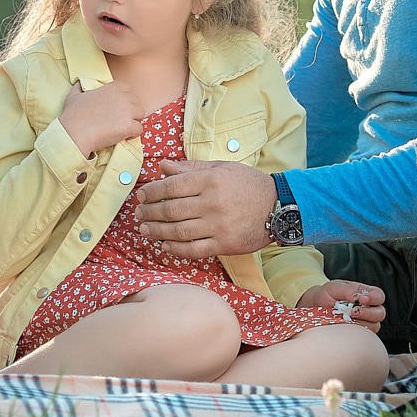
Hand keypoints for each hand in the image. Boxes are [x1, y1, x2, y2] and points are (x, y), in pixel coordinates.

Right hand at [58, 80, 144, 155]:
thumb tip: (79, 83)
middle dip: (130, 111)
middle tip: (119, 120)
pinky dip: (132, 134)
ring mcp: (127, 111)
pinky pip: (139, 129)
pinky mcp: (129, 126)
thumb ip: (79, 87)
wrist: (74, 133)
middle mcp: (123, 97)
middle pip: (136, 102)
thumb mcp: (74, 96)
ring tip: (121, 128)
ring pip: (140, 115)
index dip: (124, 100)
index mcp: (113, 87)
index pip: (128, 90)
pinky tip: (122, 136)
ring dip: (133, 121)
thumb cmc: (73, 116)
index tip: (116, 108)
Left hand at [134, 158, 274, 258]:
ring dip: (156, 231)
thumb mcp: (222, 168)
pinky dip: (175, 249)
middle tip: (138, 213)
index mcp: (210, 181)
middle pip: (171, 209)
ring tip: (144, 229)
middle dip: (149, 212)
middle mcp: (212, 203)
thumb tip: (163, 166)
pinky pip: (193, 249)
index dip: (152, 191)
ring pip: (178, 231)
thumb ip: (191, 167)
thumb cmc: (248, 184)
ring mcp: (218, 226)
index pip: (172, 186)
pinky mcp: (224, 244)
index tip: (141, 195)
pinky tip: (164, 245)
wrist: (279, 207)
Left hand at [297, 279, 387, 329]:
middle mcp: (368, 309)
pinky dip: (354, 332)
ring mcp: (364, 322)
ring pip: (374, 326)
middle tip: (353, 312)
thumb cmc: (326, 295)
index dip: (374, 298)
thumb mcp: (334, 287)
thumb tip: (359, 297)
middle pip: (380, 313)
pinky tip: (344, 327)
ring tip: (346, 319)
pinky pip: (363, 337)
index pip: (379, 296)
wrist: (313, 308)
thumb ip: (347, 290)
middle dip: (368, 313)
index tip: (362, 299)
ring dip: (361, 323)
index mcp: (366, 294)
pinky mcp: (358, 334)